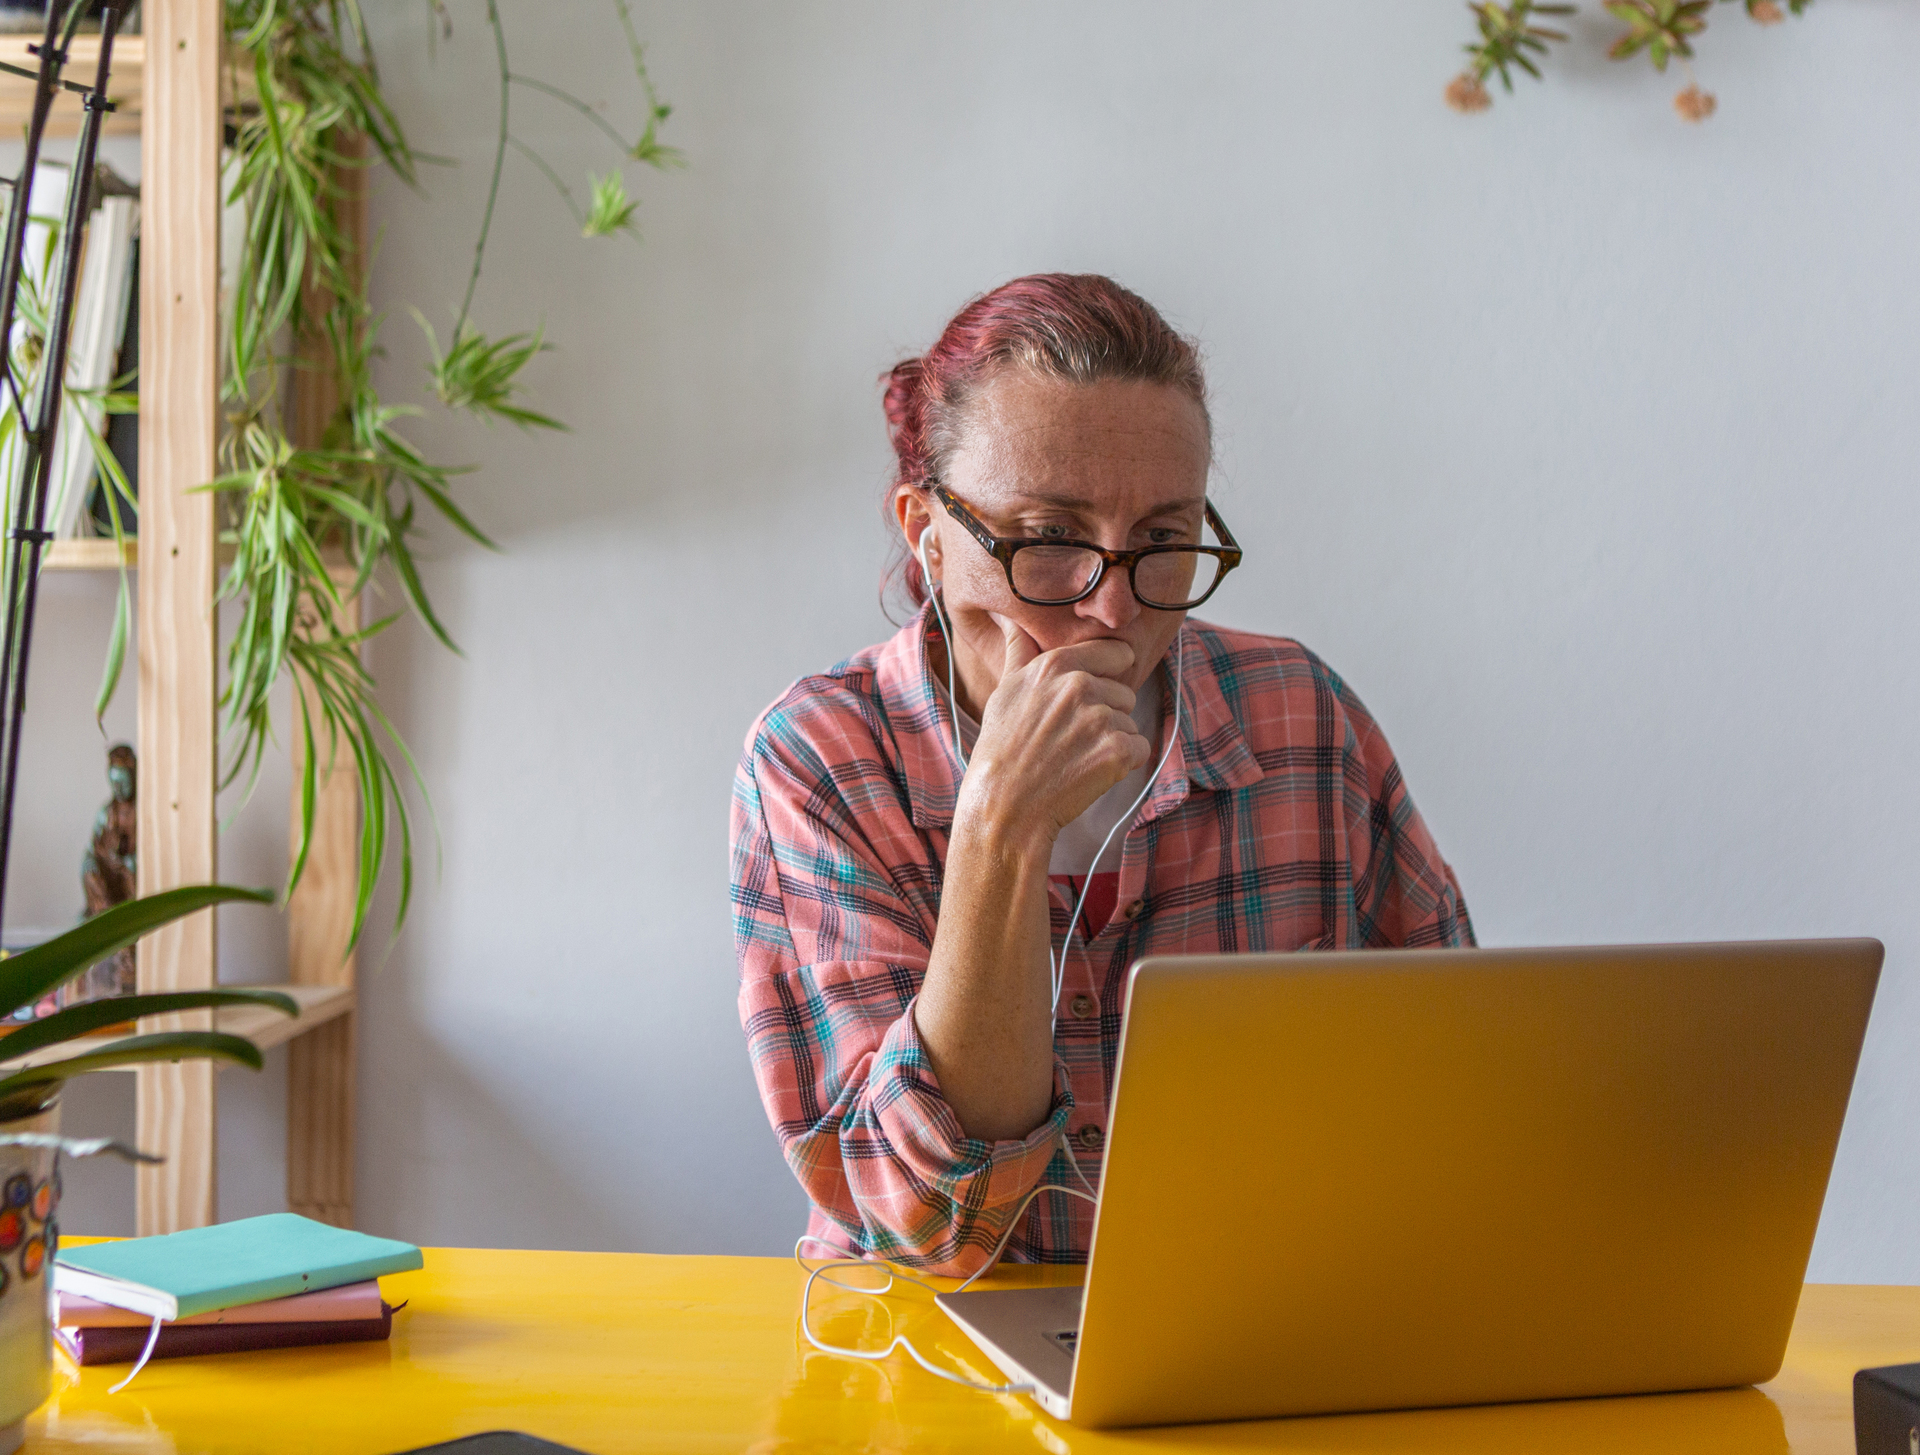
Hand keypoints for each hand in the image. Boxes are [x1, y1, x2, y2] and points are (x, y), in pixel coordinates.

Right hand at [958, 616, 1151, 850]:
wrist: (1004, 805)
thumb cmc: (1001, 749)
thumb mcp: (1005, 691)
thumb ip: (1018, 650)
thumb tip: (1010, 618)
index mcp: (1055, 666)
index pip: (1113, 652)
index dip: (1110, 673)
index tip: (1097, 692)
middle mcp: (1079, 686)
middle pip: (1123, 692)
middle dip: (1106, 715)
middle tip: (1070, 739)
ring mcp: (1100, 718)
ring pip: (1130, 722)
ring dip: (1112, 740)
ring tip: (1076, 756)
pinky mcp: (1116, 750)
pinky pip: (1139, 748)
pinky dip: (1122, 763)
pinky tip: (1090, 771)